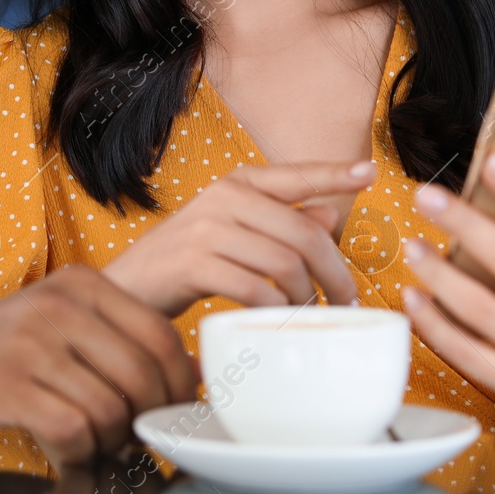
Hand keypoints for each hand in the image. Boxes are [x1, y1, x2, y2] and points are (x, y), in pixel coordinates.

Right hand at [0, 267, 197, 464]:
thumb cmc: (0, 346)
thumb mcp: (61, 320)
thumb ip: (120, 337)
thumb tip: (195, 373)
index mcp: (85, 284)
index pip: (163, 336)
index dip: (180, 385)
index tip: (174, 414)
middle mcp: (63, 306)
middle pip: (145, 377)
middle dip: (148, 421)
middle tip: (133, 442)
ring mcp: (33, 343)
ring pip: (112, 410)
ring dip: (112, 445)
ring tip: (96, 449)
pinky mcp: (6, 385)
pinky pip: (73, 432)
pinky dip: (79, 456)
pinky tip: (65, 457)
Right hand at [102, 161, 372, 315]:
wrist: (124, 288)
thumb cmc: (184, 262)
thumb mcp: (234, 232)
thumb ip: (280, 221)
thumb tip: (330, 212)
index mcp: (236, 183)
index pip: (295, 174)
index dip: (334, 173)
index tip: (370, 172)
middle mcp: (223, 197)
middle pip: (303, 231)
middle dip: (335, 270)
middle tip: (347, 300)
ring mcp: (207, 228)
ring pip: (285, 262)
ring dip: (306, 296)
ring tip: (309, 314)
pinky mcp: (193, 263)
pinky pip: (256, 288)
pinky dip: (276, 310)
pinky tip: (278, 320)